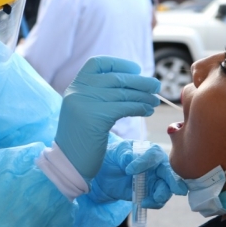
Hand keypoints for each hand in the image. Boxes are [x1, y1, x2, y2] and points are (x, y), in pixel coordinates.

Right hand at [55, 57, 159, 178]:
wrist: (69, 163)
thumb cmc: (82, 138)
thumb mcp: (86, 109)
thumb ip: (100, 94)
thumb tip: (133, 82)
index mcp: (75, 86)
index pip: (97, 63)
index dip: (119, 64)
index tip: (136, 69)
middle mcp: (78, 91)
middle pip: (115, 78)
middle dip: (139, 81)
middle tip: (156, 86)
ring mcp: (84, 104)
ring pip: (122, 93)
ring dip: (143, 96)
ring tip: (154, 101)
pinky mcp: (95, 118)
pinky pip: (124, 107)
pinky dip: (139, 107)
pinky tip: (147, 111)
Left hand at [89, 139, 187, 207]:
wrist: (109, 174)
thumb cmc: (116, 157)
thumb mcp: (116, 152)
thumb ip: (123, 154)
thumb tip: (129, 159)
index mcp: (151, 152)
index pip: (153, 155)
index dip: (144, 163)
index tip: (129, 170)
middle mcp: (158, 166)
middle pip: (169, 173)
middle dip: (174, 182)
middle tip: (178, 190)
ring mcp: (157, 181)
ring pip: (167, 189)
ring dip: (162, 195)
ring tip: (149, 200)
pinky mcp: (152, 194)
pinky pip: (158, 200)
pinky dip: (154, 204)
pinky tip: (143, 203)